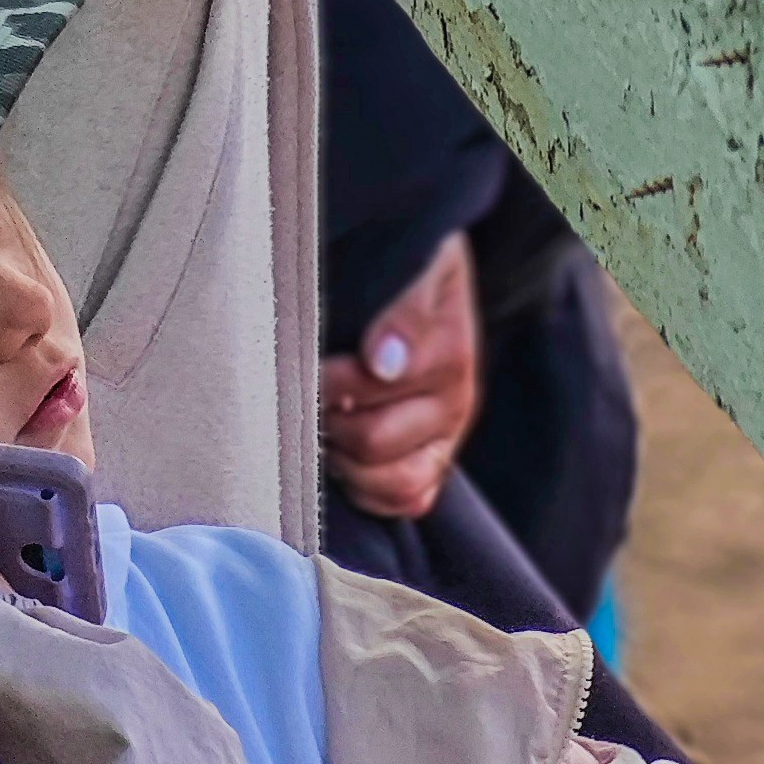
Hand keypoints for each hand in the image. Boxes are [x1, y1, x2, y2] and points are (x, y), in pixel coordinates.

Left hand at [319, 230, 480, 519]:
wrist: (430, 275)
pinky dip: (370, 490)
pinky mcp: (434, 464)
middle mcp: (456, 402)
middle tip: (309, 394)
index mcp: (451, 351)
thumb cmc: (410, 266)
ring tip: (326, 423)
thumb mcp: (417, 261)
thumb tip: (383, 363)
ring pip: (392, 484)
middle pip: (373, 441)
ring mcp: (447, 439)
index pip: (373, 390)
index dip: (328, 379)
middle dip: (329, 420)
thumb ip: (403, 306)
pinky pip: (408, 502)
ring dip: (346, 458)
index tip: (307, 360)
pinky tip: (348, 454)